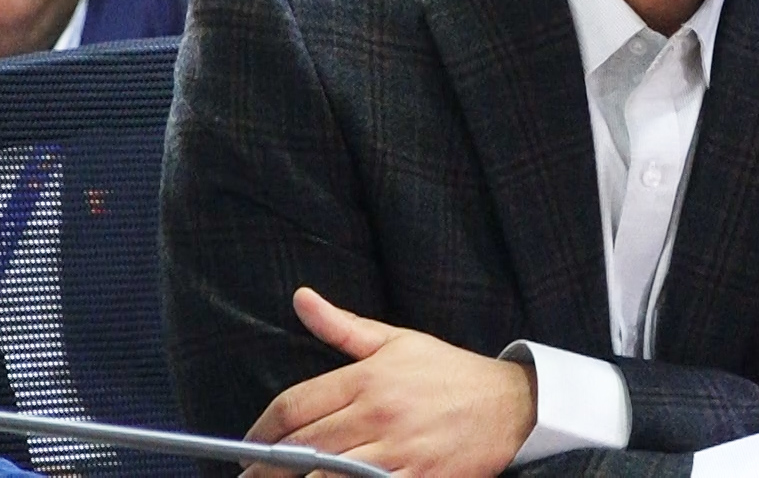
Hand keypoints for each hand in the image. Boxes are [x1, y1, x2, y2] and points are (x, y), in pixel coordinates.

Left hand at [239, 287, 534, 476]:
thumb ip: (342, 326)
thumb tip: (301, 298)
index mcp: (369, 378)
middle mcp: (378, 414)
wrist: (511, 405)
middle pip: (302, 448)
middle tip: (250, 476)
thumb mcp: (398, 341)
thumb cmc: (450, 373)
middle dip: (267, 467)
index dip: (261, 430)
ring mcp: (397, 451)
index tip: (246, 446)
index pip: (295, 406)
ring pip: (326, 476)